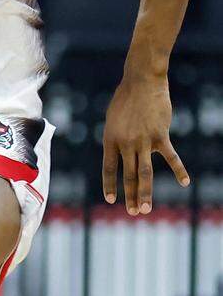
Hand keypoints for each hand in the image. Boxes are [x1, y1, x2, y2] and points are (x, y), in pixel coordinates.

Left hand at [102, 77, 189, 215]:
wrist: (141, 83)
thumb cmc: (125, 99)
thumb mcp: (113, 119)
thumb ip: (117, 138)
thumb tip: (121, 152)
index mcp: (110, 139)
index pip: (109, 168)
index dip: (110, 185)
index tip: (111, 200)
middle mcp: (125, 143)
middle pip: (128, 175)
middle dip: (130, 195)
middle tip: (133, 212)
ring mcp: (143, 141)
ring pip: (145, 172)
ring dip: (145, 192)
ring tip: (146, 209)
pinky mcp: (160, 136)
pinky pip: (171, 157)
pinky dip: (179, 170)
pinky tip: (185, 182)